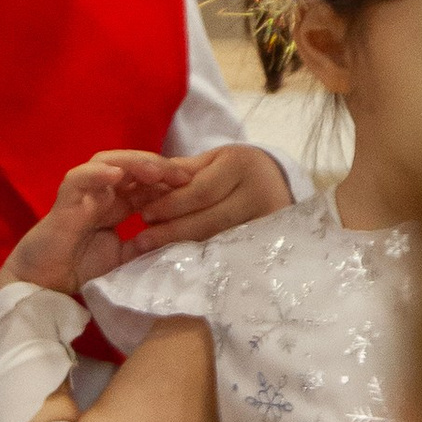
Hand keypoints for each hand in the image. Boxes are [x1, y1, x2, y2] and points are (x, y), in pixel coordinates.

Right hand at [6, 148, 186, 295]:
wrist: (46, 282)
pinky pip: (79, 178)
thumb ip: (147, 243)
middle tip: (183, 176)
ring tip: (156, 171)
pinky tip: (116, 175)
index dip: (169, 180)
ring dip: (134, 163)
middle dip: (158, 166)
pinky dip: (97, 173)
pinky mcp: (64, 200)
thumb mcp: (126, 256)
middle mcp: (101, 192)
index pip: (146, 181)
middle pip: (132, 165)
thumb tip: (179, 236)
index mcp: (117, 203)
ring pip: (107, 162)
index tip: (194, 187)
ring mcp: (83, 193)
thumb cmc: (81, 267)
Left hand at [128, 137, 289, 247]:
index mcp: (242, 165)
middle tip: (142, 241)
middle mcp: (259, 193)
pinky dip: (203, 257)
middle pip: (209, 219)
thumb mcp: (213, 160)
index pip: (200, 191)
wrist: (279, 182)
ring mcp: (269, 222)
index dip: (170, 205)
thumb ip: (181, 172)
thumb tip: (144, 187)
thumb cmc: (237, 170)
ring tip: (154, 252)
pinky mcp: (270, 244)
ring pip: (219, 240)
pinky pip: (230, 253)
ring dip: (183, 247)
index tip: (143, 215)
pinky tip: (182, 261)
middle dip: (172, 231)